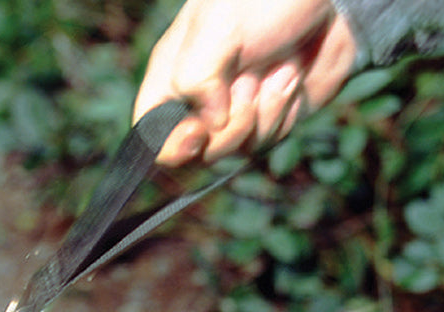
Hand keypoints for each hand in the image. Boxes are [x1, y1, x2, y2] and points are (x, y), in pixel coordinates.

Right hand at [134, 0, 357, 164]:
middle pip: (199, 154)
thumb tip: (210, 125)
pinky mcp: (268, 116)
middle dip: (231, 127)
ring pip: (237, 149)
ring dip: (264, 113)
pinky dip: (283, 112)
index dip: (169, 147)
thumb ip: (196, 78)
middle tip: (252, 82)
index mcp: (173, 76)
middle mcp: (200, 99)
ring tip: (279, 68)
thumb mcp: (218, 26)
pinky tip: (293, 77)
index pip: (150, 134)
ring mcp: (235, 111)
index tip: (197, 132)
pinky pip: (268, 139)